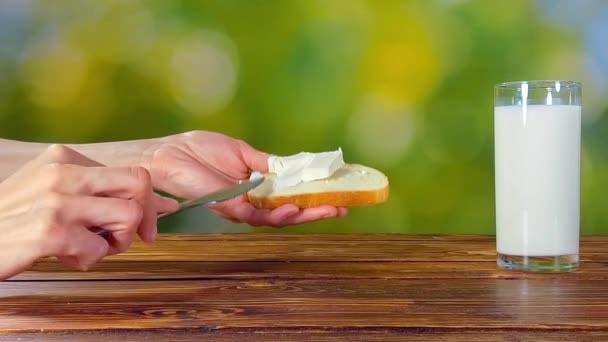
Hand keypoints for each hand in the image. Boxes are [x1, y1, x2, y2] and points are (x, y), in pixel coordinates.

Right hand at [0, 145, 177, 279]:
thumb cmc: (15, 220)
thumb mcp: (54, 191)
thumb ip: (97, 191)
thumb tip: (160, 204)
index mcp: (64, 158)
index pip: (134, 172)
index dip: (147, 204)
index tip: (144, 227)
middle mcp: (63, 173)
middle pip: (140, 184)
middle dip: (141, 217)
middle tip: (120, 238)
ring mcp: (57, 201)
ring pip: (128, 216)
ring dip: (115, 243)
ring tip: (87, 248)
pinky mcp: (50, 232)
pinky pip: (100, 250)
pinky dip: (88, 261)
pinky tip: (64, 257)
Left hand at [143, 131, 347, 226]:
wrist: (168, 155)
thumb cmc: (198, 151)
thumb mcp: (241, 152)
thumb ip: (266, 164)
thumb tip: (292, 167)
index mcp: (255, 188)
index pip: (289, 196)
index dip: (313, 197)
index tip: (338, 194)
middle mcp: (250, 202)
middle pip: (289, 211)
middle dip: (316, 211)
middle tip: (343, 208)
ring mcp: (240, 206)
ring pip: (277, 218)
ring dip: (304, 214)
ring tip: (328, 210)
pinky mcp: (228, 207)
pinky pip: (257, 215)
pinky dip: (277, 212)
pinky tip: (295, 207)